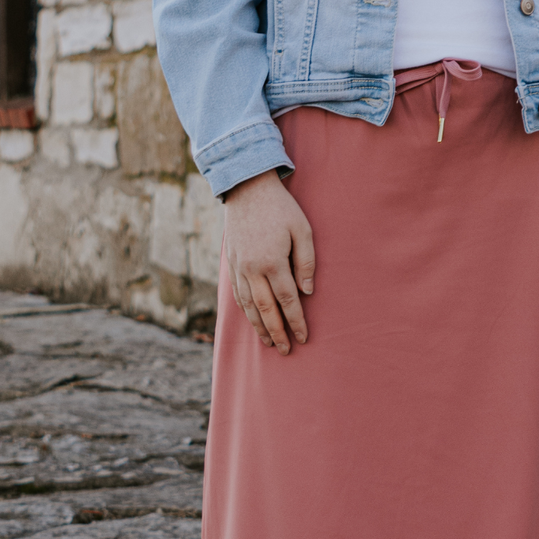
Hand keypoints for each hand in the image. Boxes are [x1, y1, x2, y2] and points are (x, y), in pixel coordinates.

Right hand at [223, 170, 315, 353]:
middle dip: (277, 332)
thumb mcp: (302, 230)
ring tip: (269, 343)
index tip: (304, 337)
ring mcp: (238, 267)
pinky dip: (245, 311)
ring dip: (259, 327)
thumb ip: (306, 261)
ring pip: (248, 306)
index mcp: (272, 261)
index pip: (287, 300)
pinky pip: (237, 294)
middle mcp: (252, 269)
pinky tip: (252, 321)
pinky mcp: (231, 264)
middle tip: (286, 350)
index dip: (296, 321)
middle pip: (266, 310)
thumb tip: (307, 292)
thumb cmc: (281, 208)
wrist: (247, 188)